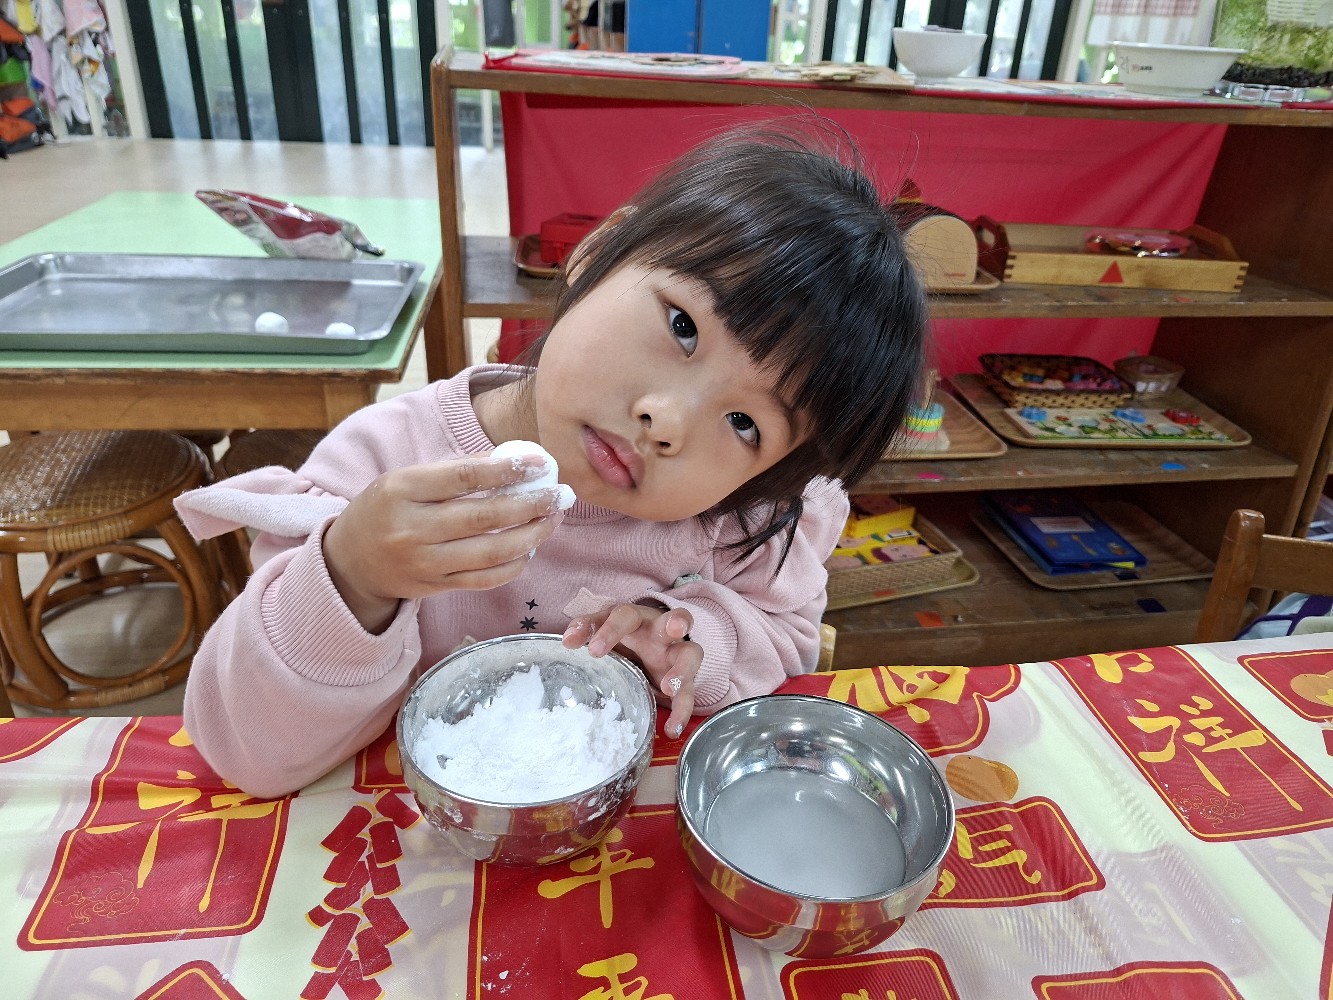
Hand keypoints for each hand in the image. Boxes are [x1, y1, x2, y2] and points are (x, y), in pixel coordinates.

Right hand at [324, 454, 568, 632]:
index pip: (464, 477)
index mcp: (402, 489)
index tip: (540, 463)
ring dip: (531, 535)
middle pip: (484, 517)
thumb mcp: (405, 480)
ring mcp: (425, 562)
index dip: (508, 469)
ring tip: (553, 519)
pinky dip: (515, 564)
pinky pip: (485, 579)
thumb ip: (454, 471)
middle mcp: (412, 528)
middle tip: (560, 494)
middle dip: (531, 504)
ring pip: (491, 552)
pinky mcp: (436, 587)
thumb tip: (513, 461)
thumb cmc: (386, 510)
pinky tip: (531, 548)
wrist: (351, 562)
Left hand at [563, 604, 700, 738]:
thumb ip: (588, 629)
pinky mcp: (685, 679)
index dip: (610, 630)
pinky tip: (673, 728)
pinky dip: (682, 711)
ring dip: (683, 669)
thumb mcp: (604, 628)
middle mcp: (661, 632)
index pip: (625, 615)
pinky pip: (689, 694)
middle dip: (677, 622)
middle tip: (674, 629)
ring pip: (692, 654)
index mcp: (637, 618)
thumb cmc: (623, 637)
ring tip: (669, 688)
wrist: (648, 650)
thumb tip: (567, 642)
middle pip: (673, 620)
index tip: (593, 651)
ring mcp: (676, 654)